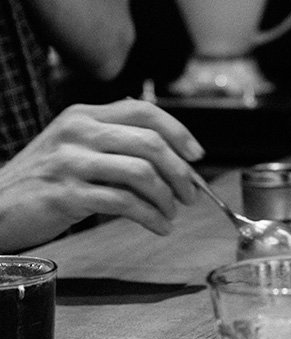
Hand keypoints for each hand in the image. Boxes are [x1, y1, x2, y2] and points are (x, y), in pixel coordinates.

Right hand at [0, 100, 204, 251]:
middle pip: (150, 143)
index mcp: (84, 115)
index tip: (197, 156)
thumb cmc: (44, 180)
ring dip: (167, 198)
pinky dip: (151, 217)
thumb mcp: (75, 147)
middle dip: (180, 172)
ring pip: (142, 173)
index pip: (144, 111)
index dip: (179, 132)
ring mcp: (70, 162)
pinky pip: (124, 203)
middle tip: (190, 194)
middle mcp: (78, 132)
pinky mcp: (66, 194)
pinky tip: (159, 226)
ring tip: (172, 213)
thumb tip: (172, 155)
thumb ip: (115, 143)